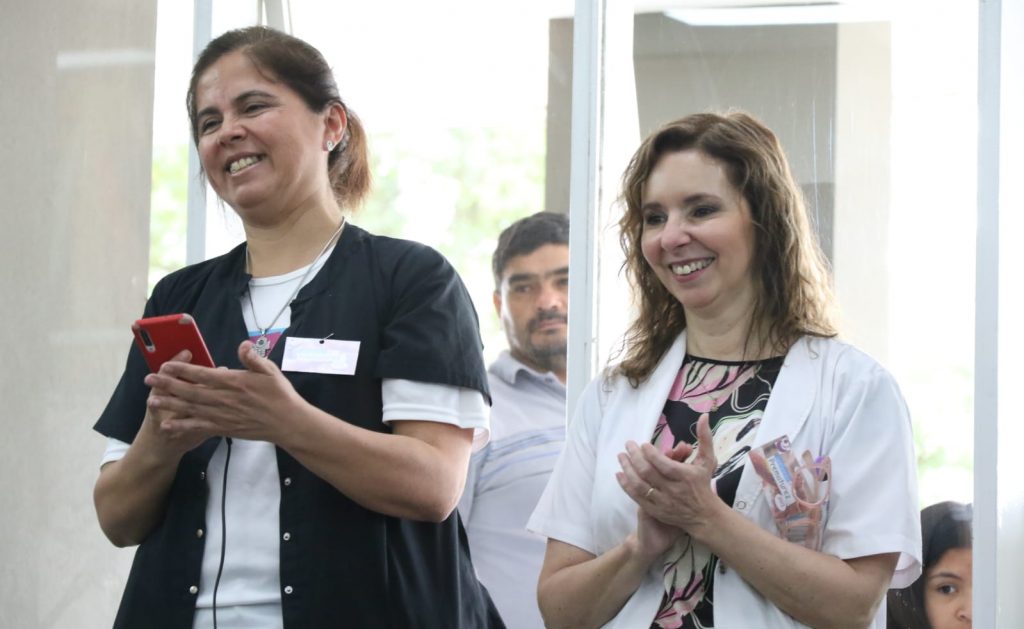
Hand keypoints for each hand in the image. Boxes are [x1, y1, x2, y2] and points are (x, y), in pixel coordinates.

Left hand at [143, 341, 304, 443]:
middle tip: (149, 380)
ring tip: (151, 402)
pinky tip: (168, 425)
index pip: (202, 374)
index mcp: (234, 382)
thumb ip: (253, 358)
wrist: (287, 423)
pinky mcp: (224, 428)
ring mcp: (222, 415)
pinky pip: (198, 427)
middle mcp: (224, 399)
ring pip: (190, 409)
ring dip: (169, 405)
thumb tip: (243, 345)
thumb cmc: (280, 395)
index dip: (182, 369)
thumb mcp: (270, 371)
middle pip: (190, 391)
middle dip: (168, 385)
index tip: (166, 364)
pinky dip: (182, 426)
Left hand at [617, 413, 724, 539]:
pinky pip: (637, 497)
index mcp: (685, 476)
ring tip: (621, 456)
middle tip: (628, 445)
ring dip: (627, 469)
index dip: (651, 453)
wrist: (704, 516)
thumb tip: (704, 416)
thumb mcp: (707, 461)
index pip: (664, 464)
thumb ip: (704, 438)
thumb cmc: (702, 484)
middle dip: (635, 457)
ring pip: (640, 485)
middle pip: (648, 473)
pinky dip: (626, 485)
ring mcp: (663, 501)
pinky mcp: (655, 510)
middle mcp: (673, 490)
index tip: (643, 444)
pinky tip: (619, 474)